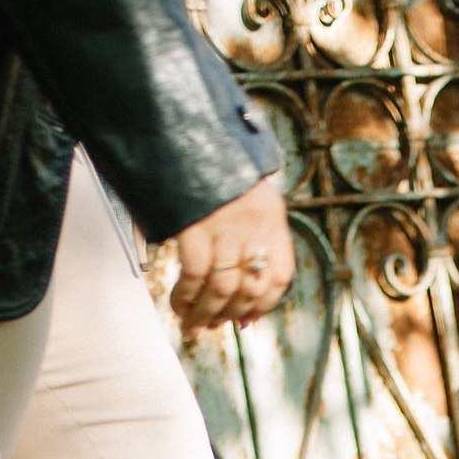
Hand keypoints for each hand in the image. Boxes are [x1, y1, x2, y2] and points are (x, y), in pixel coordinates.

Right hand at [167, 176, 293, 332]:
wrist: (187, 132)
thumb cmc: (216, 168)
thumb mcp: (248, 198)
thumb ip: (252, 239)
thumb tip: (241, 296)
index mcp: (272, 219)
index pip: (280, 277)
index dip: (263, 304)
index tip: (245, 319)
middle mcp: (254, 226)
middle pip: (249, 288)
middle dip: (229, 315)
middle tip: (212, 325)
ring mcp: (225, 227)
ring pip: (221, 289)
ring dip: (205, 313)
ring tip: (193, 324)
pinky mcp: (194, 227)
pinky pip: (194, 275)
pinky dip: (185, 296)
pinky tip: (178, 304)